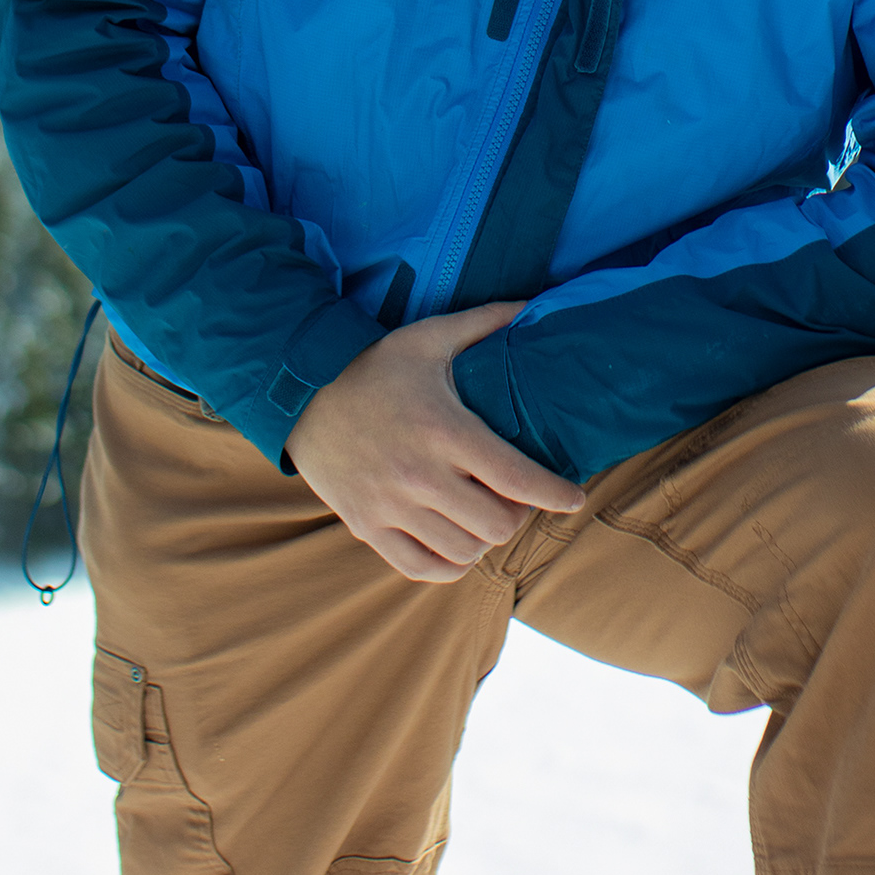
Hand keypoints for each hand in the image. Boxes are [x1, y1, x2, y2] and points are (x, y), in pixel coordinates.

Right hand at [284, 298, 585, 582]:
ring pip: (464, 550)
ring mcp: (390, 506)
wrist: (301, 394)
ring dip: (486, 538)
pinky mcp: (366, 526)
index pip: (516, 478)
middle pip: (496, 524)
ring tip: (488, 515)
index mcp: (443, 430)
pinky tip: (457, 541)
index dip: (554, 494)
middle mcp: (419, 475)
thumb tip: (533, 306)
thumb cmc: (373, 365)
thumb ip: (483, 322)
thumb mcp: (428, 337)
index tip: (573, 496)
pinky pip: (422, 568)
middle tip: (519, 498)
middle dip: (520, 515)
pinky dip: (450, 564)